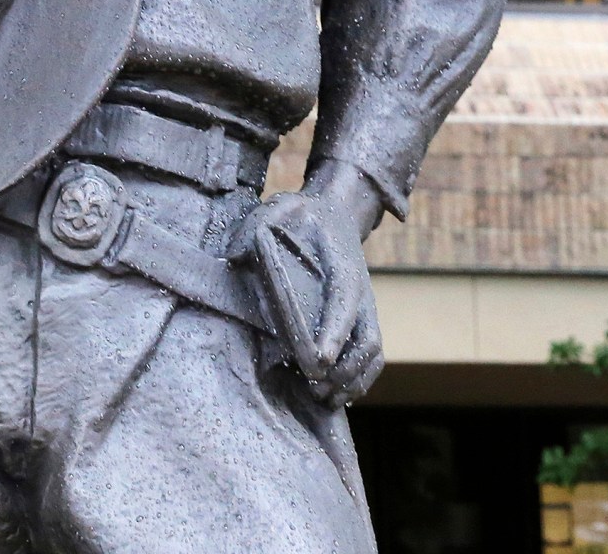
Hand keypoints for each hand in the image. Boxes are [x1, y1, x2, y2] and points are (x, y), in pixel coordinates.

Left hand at [230, 159, 386, 407]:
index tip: (318, 360)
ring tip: (324, 398)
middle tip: (314, 387)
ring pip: (372, 351)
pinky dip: (361, 379)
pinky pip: (373, 356)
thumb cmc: (301, 216)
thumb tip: (235, 257)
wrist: (333, 214)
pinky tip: (337, 396)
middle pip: (365, 337)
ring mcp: (365, 308)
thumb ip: (257, 229)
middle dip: (343, 368)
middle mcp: (360, 291)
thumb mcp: (278, 210)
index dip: (334, 332)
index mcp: (342, 265)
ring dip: (353, 379)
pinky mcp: (363, 320)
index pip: (343, 301)